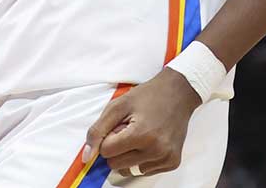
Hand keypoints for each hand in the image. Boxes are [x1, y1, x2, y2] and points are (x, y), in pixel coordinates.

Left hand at [82, 69, 200, 177]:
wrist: (178, 94)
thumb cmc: (147, 97)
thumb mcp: (117, 106)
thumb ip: (97, 131)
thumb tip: (87, 157)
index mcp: (141, 135)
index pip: (107, 152)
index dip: (108, 138)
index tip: (118, 126)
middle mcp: (156, 150)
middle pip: (116, 164)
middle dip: (117, 148)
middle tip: (129, 129)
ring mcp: (166, 158)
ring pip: (129, 170)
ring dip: (129, 155)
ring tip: (140, 135)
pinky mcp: (172, 163)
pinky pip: (144, 171)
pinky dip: (141, 159)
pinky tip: (150, 142)